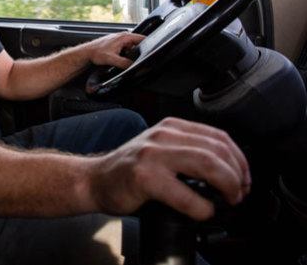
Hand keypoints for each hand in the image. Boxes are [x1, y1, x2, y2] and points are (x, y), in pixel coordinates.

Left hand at [86, 32, 144, 68]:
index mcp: (124, 37)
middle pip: (138, 45)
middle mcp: (123, 37)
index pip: (142, 38)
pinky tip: (121, 60)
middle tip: (137, 60)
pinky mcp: (117, 45)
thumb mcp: (112, 59)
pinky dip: (126, 55)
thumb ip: (124, 63)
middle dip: (139, 52)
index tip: (151, 52)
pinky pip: (126, 50)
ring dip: (131, 55)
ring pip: (132, 48)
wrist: (87, 53)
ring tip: (124, 60)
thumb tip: (133, 67)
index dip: (148, 45)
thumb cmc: (96, 53)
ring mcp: (120, 41)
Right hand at [90, 117, 250, 219]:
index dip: (240, 161)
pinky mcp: (145, 178)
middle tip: (238, 194)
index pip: (219, 137)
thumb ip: (187, 151)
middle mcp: (163, 136)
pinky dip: (202, 208)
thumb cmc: (129, 171)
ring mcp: (152, 155)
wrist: (96, 180)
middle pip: (218, 150)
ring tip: (227, 200)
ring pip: (208, 165)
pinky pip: (187, 195)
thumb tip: (227, 171)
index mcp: (171, 127)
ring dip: (228, 187)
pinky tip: (202, 212)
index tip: (243, 179)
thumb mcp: (160, 149)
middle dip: (238, 177)